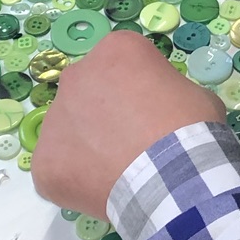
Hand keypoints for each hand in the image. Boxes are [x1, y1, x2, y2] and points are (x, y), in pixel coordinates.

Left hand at [32, 30, 224, 216]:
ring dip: (88, 145)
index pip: (122, 64)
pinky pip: (59, 167)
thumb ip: (167, 92)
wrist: (173, 177)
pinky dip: (76, 179)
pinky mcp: (44, 160)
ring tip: (119, 171)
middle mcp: (77, 75)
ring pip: (70, 129)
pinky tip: (103, 189)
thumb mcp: (195, 94)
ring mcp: (55, 118)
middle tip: (133, 143)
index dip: (140, 89)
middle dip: (106, 113)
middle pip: (88, 92)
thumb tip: (161, 111)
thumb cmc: (191, 129)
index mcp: (115, 51)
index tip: (155, 113)